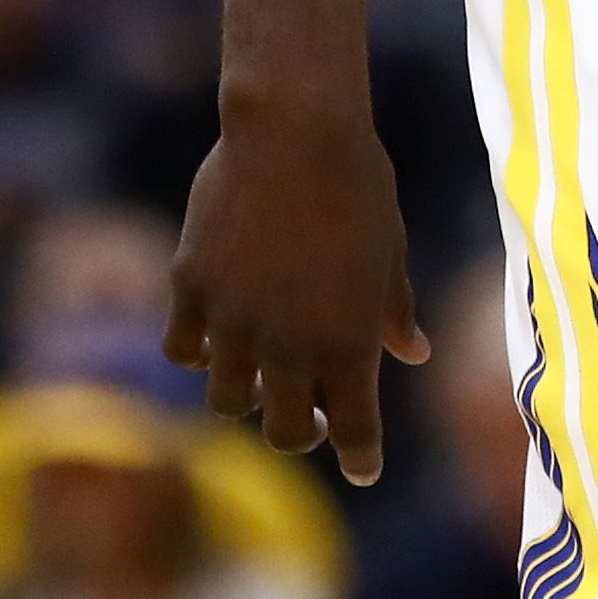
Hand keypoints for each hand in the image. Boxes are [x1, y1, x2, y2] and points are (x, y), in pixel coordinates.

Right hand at [168, 93, 429, 484]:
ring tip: (262, 374)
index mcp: (347, 345)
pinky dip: (198, 351)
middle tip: (313, 415)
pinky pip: (182, 347)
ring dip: (247, 396)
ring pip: (227, 399)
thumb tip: (415, 353)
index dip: (361, 458)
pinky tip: (215, 335)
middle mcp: (286, 346)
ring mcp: (232, 320)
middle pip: (285, 432)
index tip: (364, 468)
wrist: (295, 129)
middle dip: (303, 433)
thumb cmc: (359, 186)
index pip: (355, 432)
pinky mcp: (191, 287)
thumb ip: (396, 312)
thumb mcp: (391, 254)